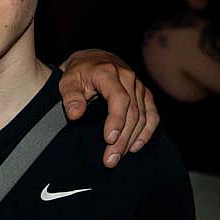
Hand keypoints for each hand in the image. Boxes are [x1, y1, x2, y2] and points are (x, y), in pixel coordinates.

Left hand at [58, 50, 158, 167]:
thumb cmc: (78, 73)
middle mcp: (129, 78)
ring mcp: (139, 86)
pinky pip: (152, 114)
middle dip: (122, 138)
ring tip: (118, 157)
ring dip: (132, 139)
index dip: (116, 120)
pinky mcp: (145, 94)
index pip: (118, 98)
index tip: (109, 140)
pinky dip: (147, 131)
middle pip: (132, 112)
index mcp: (109, 73)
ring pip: (143, 116)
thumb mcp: (67, 81)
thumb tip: (75, 115)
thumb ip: (70, 97)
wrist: (93, 59)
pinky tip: (135, 146)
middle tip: (110, 159)